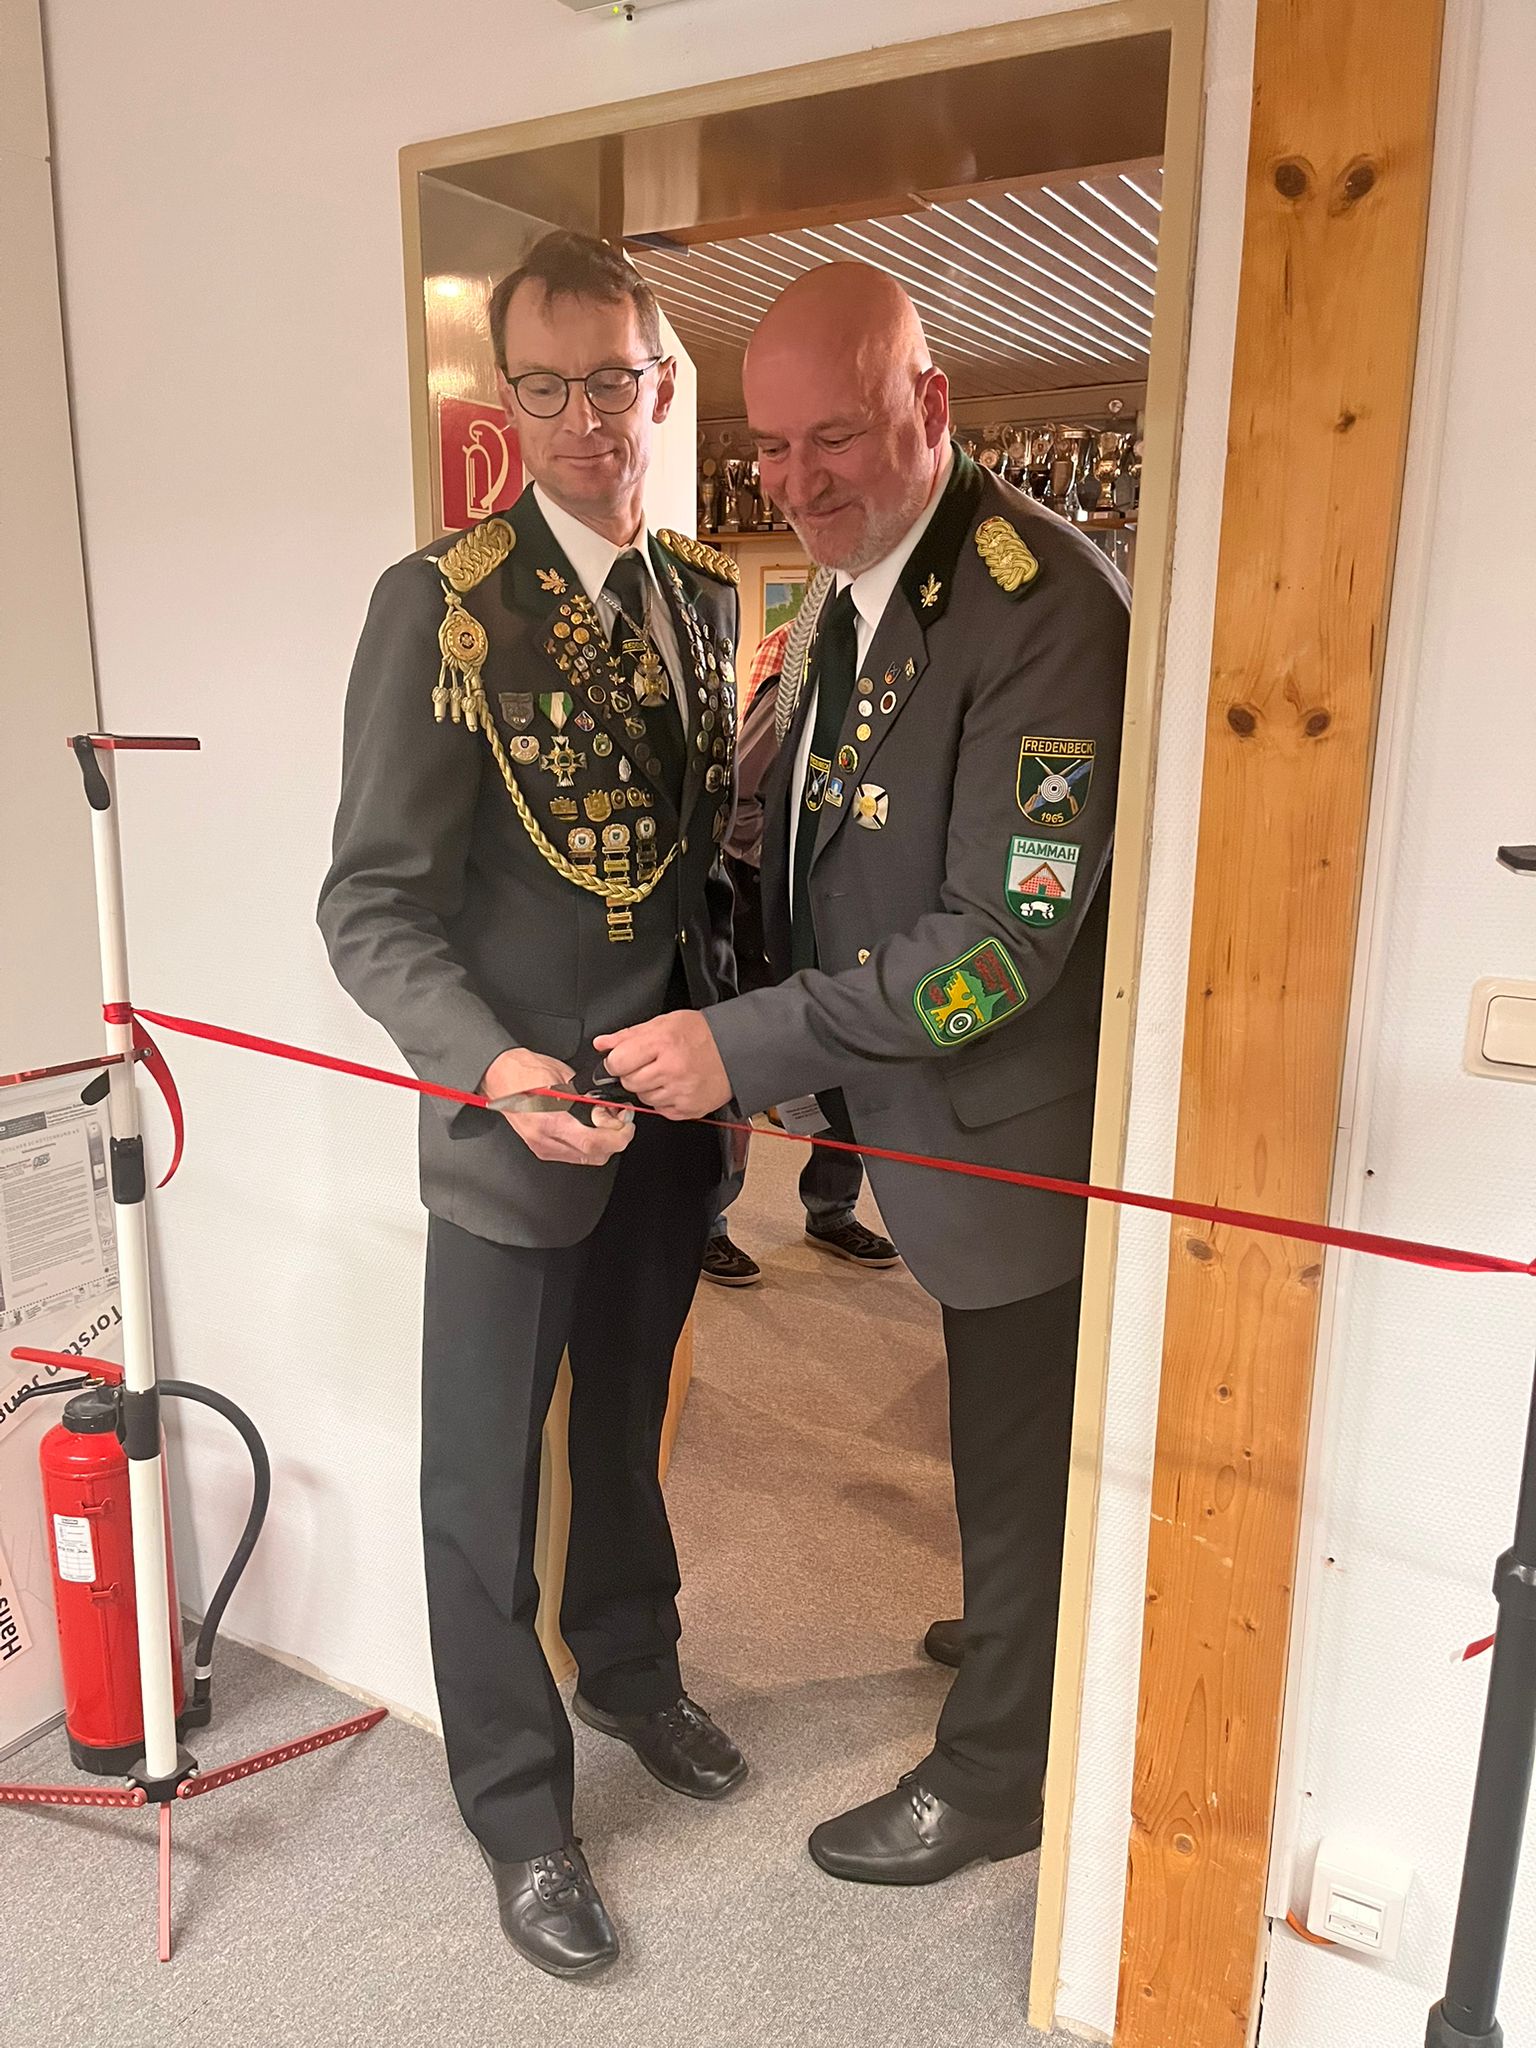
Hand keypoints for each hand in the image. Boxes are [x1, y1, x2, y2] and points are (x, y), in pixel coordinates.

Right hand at [481, 1046, 633, 1166]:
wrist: (500, 1075)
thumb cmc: (526, 1071)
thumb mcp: (564, 1078)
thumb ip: (588, 1097)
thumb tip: (610, 1107)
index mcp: (550, 1120)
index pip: (594, 1143)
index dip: (618, 1137)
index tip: (627, 1125)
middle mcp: (545, 1139)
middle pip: (594, 1156)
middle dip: (615, 1141)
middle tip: (621, 1122)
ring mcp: (542, 1147)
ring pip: (586, 1158)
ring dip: (603, 1145)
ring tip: (605, 1123)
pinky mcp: (541, 1149)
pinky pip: (574, 1155)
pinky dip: (588, 1146)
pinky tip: (589, 1129)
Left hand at [593, 1012, 731, 1119]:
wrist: (736, 1049)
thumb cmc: (701, 1034)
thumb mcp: (663, 1023)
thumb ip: (629, 1035)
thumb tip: (602, 1043)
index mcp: (662, 1042)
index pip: (618, 1062)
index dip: (616, 1061)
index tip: (623, 1059)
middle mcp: (672, 1069)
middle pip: (629, 1082)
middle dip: (633, 1074)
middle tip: (651, 1064)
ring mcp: (681, 1091)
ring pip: (643, 1098)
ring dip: (649, 1088)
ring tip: (667, 1073)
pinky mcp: (689, 1109)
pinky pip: (661, 1110)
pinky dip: (664, 1100)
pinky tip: (677, 1085)